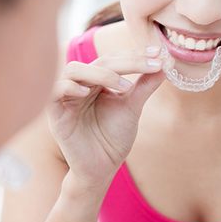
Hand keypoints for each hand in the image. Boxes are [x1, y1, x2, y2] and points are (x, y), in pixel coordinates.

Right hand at [47, 47, 164, 191]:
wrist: (101, 168)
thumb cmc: (113, 138)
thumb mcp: (132, 108)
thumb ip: (145, 85)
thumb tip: (165, 64)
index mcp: (97, 81)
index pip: (114, 60)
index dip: (135, 55)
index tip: (158, 53)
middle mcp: (81, 84)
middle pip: (99, 61)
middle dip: (127, 62)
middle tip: (150, 65)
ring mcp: (66, 97)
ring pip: (74, 70)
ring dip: (100, 73)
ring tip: (124, 86)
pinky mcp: (55, 113)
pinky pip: (55, 91)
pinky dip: (70, 87)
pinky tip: (87, 93)